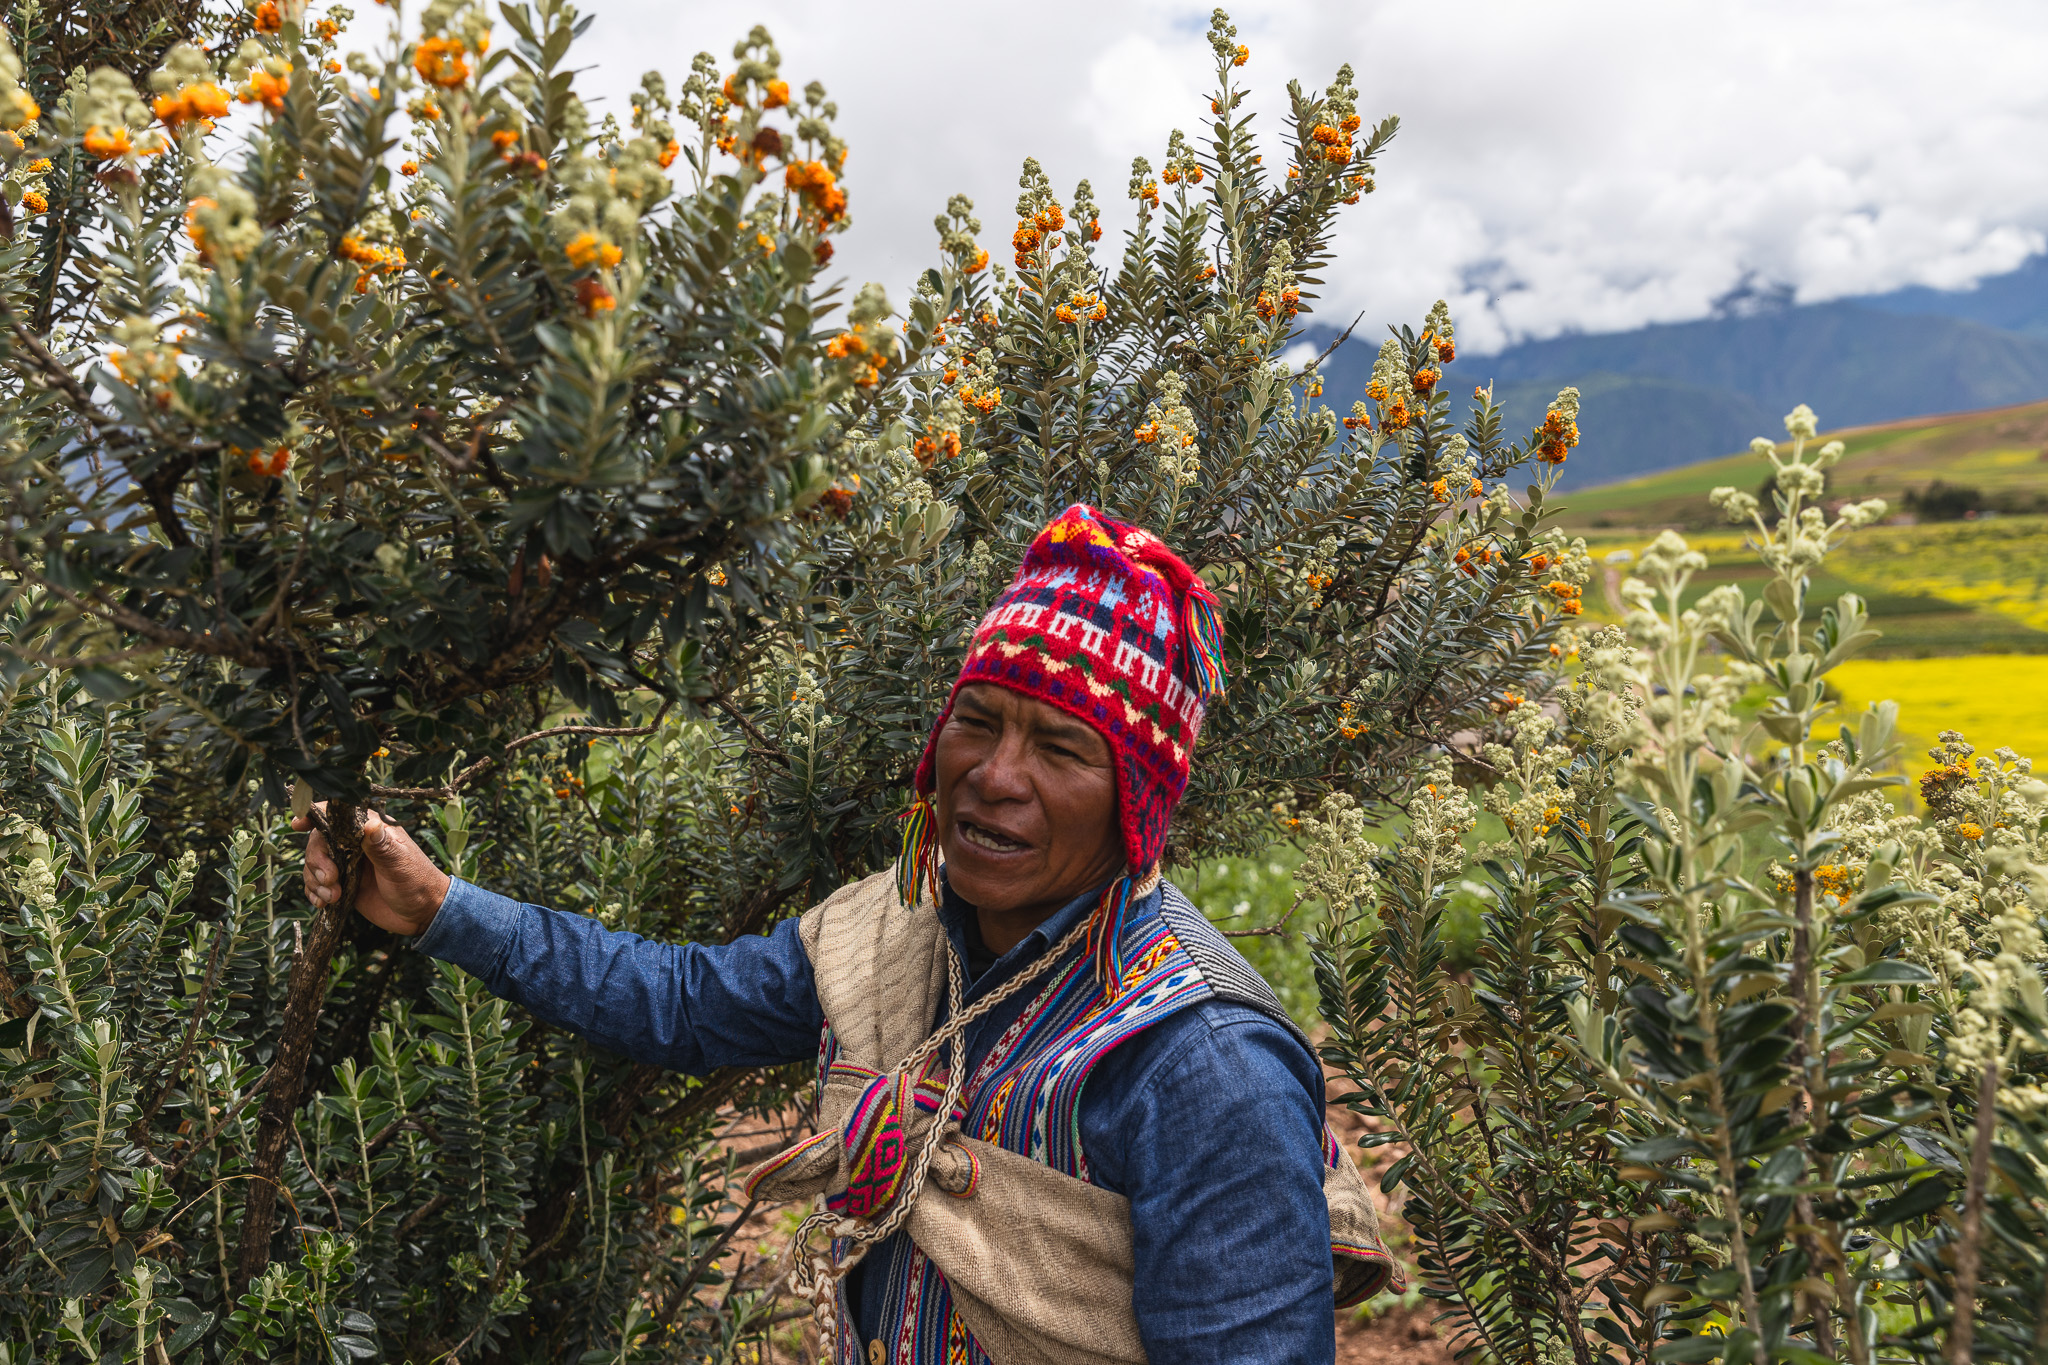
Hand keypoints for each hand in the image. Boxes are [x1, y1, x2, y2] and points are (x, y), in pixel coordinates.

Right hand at [293, 804, 451, 935]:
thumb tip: (369, 825)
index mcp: (371, 832)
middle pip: (319, 843)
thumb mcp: (400, 864)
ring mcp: (347, 865)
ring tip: (332, 897)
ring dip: (315, 881)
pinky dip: (315, 894)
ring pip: (314, 865)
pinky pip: (317, 885)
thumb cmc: (418, 883)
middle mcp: (355, 845)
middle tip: (330, 880)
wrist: (422, 914)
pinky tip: (323, 903)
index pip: (339, 816)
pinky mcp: (343, 885)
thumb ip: (382, 847)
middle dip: (317, 862)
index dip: (316, 815)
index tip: (298, 824)